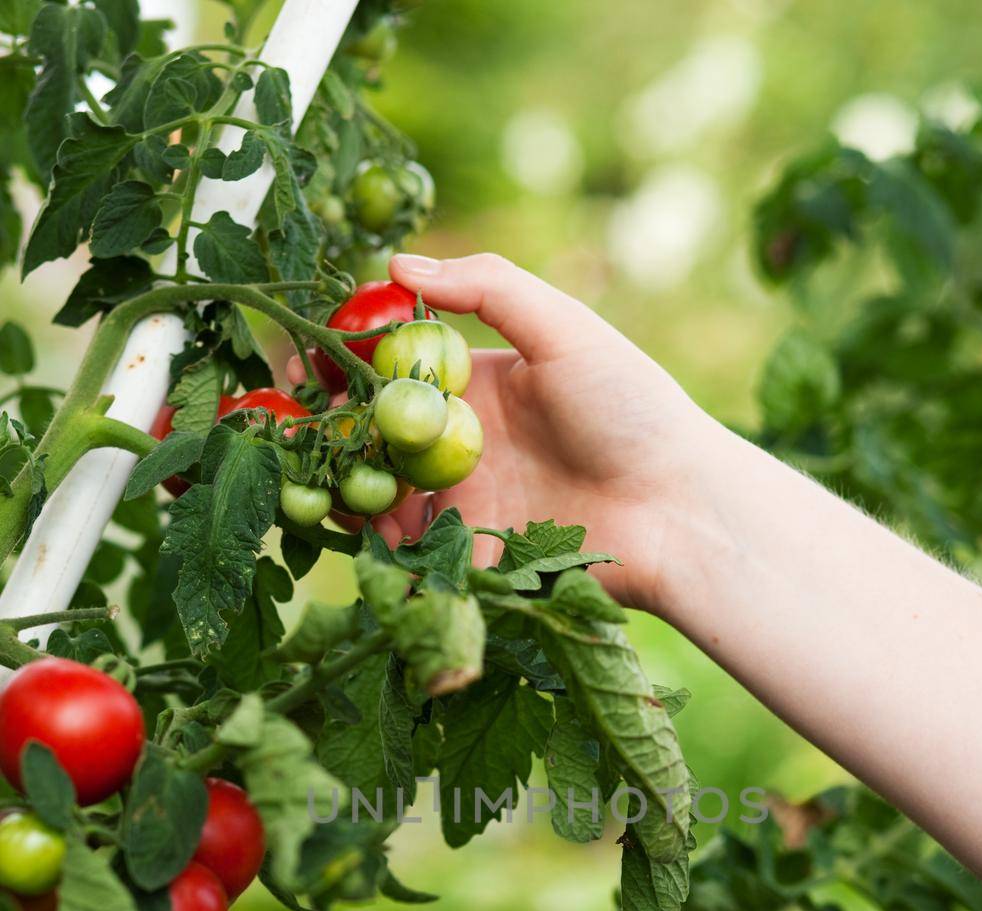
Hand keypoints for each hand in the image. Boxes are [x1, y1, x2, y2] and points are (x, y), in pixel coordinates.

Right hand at [300, 253, 711, 611]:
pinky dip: (384, 549)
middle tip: (289, 429)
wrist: (679, 510)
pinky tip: (364, 533)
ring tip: (322, 482)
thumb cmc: (633, 408)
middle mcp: (463, 446)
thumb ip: (488, 289)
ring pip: (386, 501)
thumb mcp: (564, 330)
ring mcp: (467, 506)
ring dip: (349, 492)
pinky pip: (416, 555)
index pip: (393, 370)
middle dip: (329, 436)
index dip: (344, 366)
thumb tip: (397, 264)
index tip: (301, 360)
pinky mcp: (476, 560)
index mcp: (478, 386)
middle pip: (377, 440)